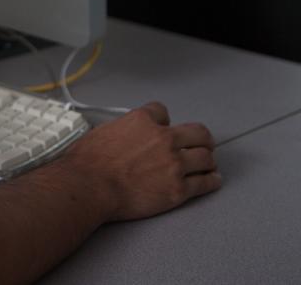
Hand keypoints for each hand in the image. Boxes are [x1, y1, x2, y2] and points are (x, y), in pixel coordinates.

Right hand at [59, 101, 220, 220]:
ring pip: (206, 157)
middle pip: (198, 132)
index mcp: (142, 120)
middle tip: (202, 144)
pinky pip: (205, 183)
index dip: (164, 121)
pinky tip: (212, 180)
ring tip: (208, 164)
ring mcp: (174, 164)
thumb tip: (124, 137)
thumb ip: (122, 130)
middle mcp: (163, 138)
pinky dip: (212, 181)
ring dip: (208, 160)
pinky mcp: (178, 189)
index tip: (165, 128)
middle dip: (202, 138)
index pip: (163, 112)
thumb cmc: (88, 162)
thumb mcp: (103, 131)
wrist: (89, 186)